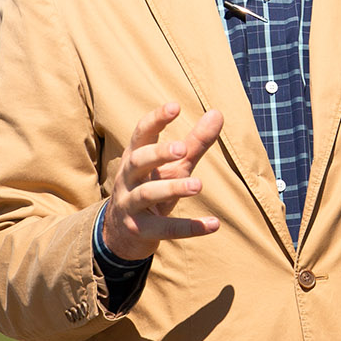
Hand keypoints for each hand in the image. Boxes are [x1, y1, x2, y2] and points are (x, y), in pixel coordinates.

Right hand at [100, 103, 224, 260]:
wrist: (123, 233)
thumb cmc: (152, 188)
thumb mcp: (174, 166)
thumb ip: (195, 142)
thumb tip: (218, 113)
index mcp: (136, 158)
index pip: (142, 134)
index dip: (156, 120)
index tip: (174, 107)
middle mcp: (128, 178)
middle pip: (138, 161)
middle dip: (158, 154)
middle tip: (182, 149)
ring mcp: (130, 205)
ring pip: (147, 193)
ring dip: (172, 188)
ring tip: (198, 186)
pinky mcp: (139, 230)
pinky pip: (164, 228)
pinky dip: (189, 227)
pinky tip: (213, 224)